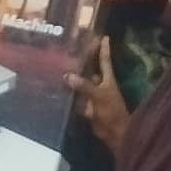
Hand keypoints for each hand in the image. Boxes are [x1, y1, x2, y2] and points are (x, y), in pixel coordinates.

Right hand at [65, 37, 130, 156]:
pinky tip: (56, 87)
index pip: (104, 60)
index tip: (103, 36)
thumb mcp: (99, 96)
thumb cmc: (112, 111)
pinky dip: (68, 93)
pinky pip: (75, 97)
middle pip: (90, 69)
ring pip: (81, 83)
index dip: (103, 48)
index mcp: (107, 79)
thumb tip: (67, 76)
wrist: (114, 134)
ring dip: (72, 77)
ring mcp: (92, 95)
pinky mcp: (86, 106)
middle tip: (70, 48)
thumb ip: (84, 86)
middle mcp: (99, 84)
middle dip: (82, 60)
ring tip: (58, 64)